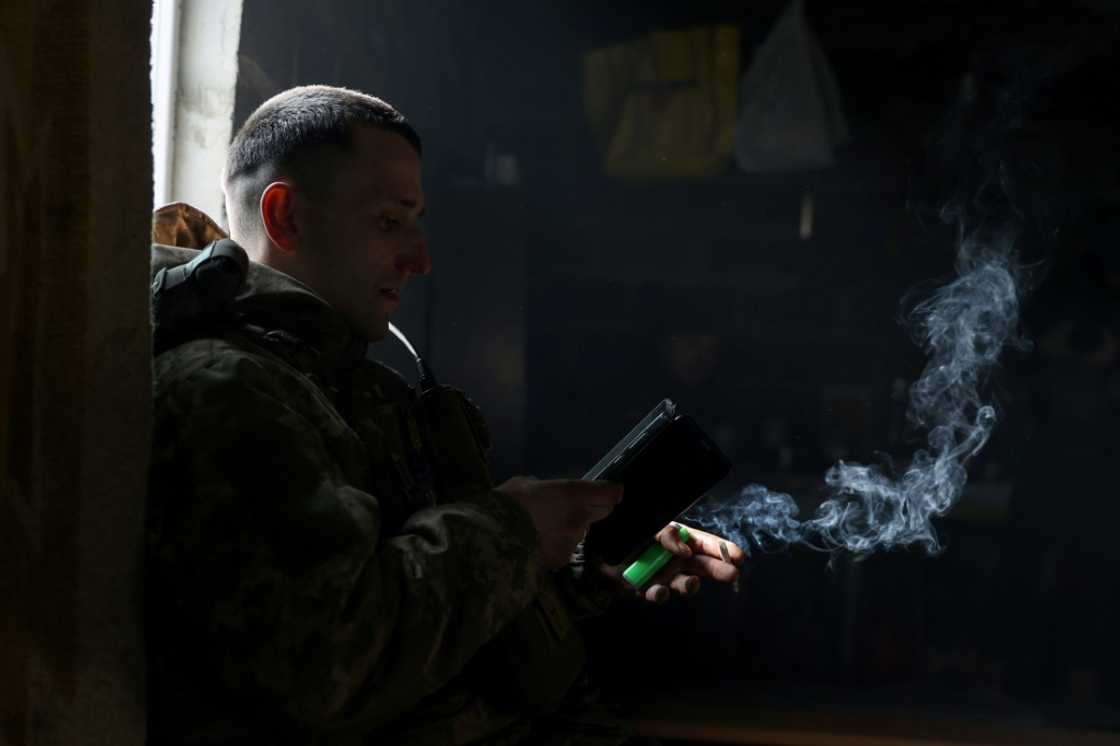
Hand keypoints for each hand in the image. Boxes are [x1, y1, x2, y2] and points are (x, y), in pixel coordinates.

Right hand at [496, 476, 622, 569]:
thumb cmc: (507, 502)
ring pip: (580, 532)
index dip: (612, 490)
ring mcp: (572, 543)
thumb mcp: (525, 484)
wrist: (492, 539)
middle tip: (575, 505)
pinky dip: (556, 546)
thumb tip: (548, 494)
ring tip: (544, 528)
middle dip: (595, 508)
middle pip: (603, 512)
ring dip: (570, 528)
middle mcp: (581, 519)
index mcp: (575, 495)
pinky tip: (536, 544)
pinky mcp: (560, 561)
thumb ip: (546, 489)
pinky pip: (564, 549)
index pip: (610, 493)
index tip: (609, 489)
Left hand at [603, 524, 745, 603]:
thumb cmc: (625, 533)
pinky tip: (660, 589)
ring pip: (684, 583)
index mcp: (676, 538)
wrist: (595, 549)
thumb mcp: (650, 525)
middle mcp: (674, 558)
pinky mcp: (646, 589)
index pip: (704, 543)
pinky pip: (658, 594)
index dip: (721, 549)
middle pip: (702, 565)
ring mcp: (663, 575)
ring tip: (691, 583)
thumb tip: (685, 550)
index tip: (739, 556)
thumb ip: (667, 535)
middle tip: (733, 574)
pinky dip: (661, 593)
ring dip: (690, 585)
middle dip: (719, 570)